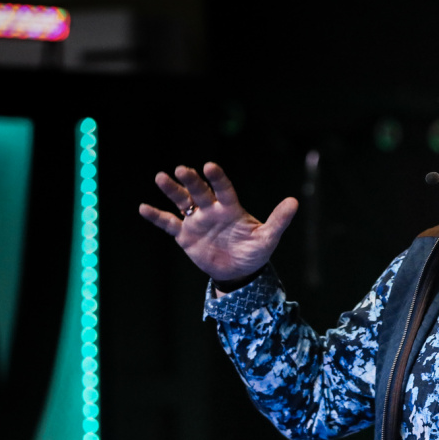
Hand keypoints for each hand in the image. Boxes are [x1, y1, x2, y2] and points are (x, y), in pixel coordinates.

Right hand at [139, 162, 297, 282]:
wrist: (239, 273)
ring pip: (182, 202)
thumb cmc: (255, 252)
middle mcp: (211, 209)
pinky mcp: (185, 235)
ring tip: (161, 177)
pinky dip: (157, 217)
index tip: (210, 166)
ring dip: (172, 191)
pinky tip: (143, 208)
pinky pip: (168, 223)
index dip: (217, 179)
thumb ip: (278, 220)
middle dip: (191, 181)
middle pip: (199, 191)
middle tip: (182, 170)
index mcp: (231, 208)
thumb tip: (294, 201)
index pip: (223, 189)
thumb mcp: (268, 238)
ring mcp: (197, 221)